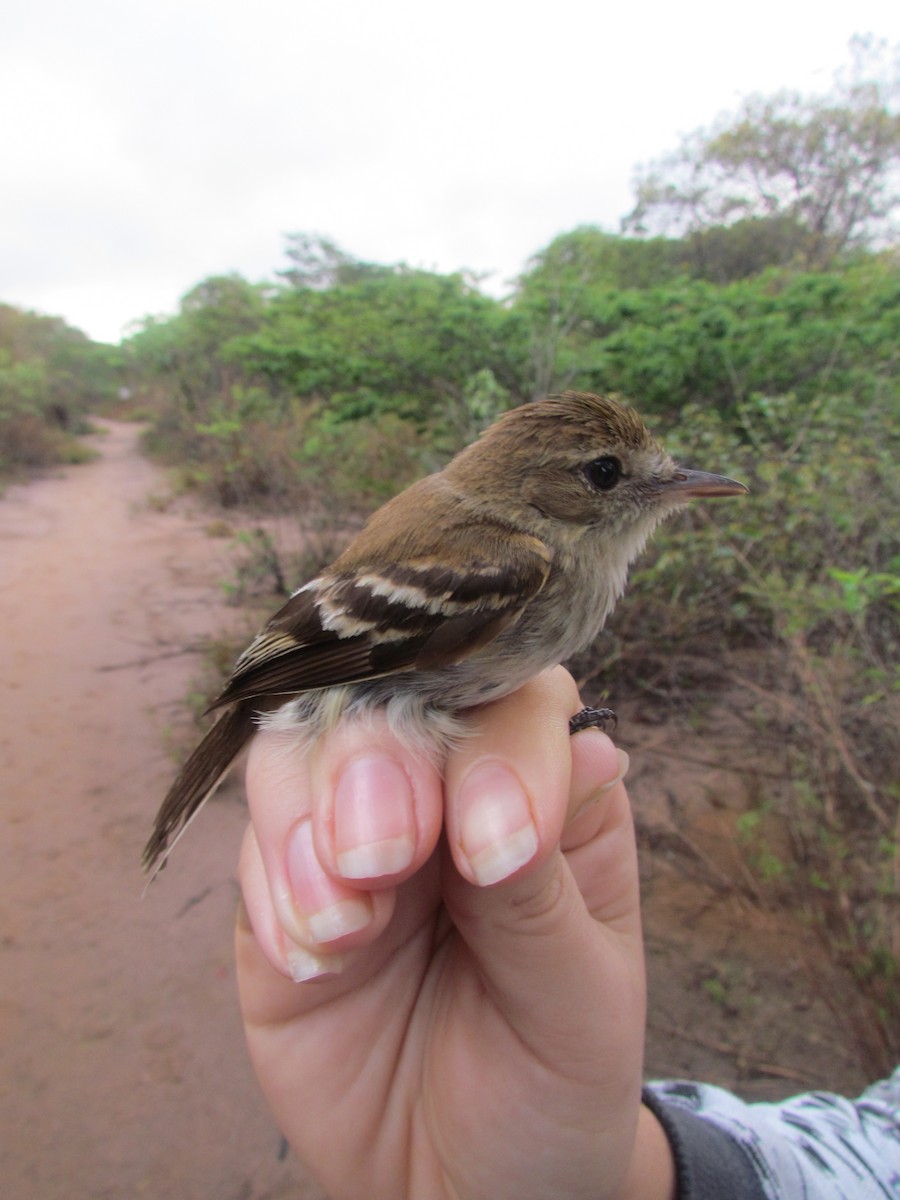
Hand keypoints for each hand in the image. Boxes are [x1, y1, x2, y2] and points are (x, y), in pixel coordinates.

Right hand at [235, 667, 674, 1199]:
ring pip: (298, 752)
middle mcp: (443, 789)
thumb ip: (544, 888)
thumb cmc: (552, 1079)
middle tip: (383, 859)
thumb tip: (582, 752)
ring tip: (344, 926)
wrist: (466, 1186)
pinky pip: (254, 851)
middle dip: (376, 766)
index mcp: (545, 790)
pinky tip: (316, 964)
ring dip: (307, 823)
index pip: (514, 704)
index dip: (494, 751)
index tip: (494, 850)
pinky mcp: (282, 893)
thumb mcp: (576, 1000)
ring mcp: (354, 832)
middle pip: (387, 705)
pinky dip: (274, 894)